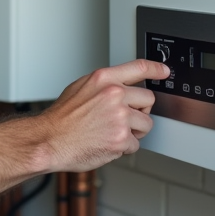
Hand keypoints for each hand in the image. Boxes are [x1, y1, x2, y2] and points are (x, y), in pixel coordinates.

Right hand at [36, 59, 168, 172]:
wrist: (50, 140)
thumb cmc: (62, 118)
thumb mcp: (80, 88)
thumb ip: (104, 85)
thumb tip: (122, 86)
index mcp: (104, 79)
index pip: (139, 68)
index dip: (156, 69)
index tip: (164, 71)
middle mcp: (114, 94)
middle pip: (148, 99)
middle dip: (139, 110)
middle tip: (123, 119)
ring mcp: (119, 117)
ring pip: (146, 123)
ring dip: (134, 131)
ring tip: (112, 132)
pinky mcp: (121, 139)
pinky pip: (135, 144)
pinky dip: (124, 148)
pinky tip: (107, 143)